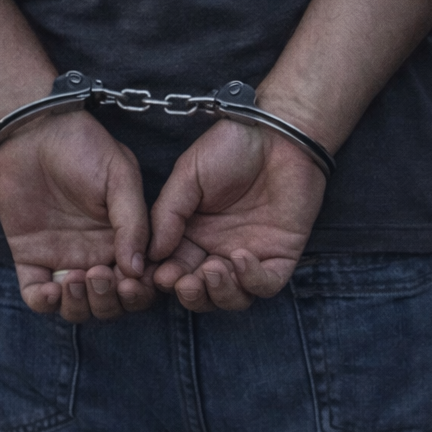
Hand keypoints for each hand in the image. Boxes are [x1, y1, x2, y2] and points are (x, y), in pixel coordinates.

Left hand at [0, 110, 154, 321]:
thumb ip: (133, 221)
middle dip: (110, 300)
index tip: (134, 280)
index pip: (141, 280)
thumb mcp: (121, 176)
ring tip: (75, 278)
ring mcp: (64, 259)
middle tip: (100, 275)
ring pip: (78, 307)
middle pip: (111, 302)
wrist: (34, 132)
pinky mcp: (31, 258)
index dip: (141, 289)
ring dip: (80, 304)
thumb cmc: (85, 147)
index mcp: (125, 238)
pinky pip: (38, 296)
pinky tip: (51, 288)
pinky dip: (46, 302)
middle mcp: (98, 255)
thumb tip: (138, 268)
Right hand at [148, 118, 326, 311]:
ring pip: (231, 298)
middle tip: (181, 281)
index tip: (152, 276)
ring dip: (217, 293)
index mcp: (191, 235)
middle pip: (200, 292)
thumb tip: (150, 255)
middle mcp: (219, 250)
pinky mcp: (281, 255)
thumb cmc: (231, 147)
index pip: (172, 270)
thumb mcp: (187, 175)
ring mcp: (251, 256)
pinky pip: (266, 285)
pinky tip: (240, 258)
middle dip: (188, 293)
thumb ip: (167, 213)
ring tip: (210, 270)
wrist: (278, 133)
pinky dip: (251, 281)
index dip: (161, 279)